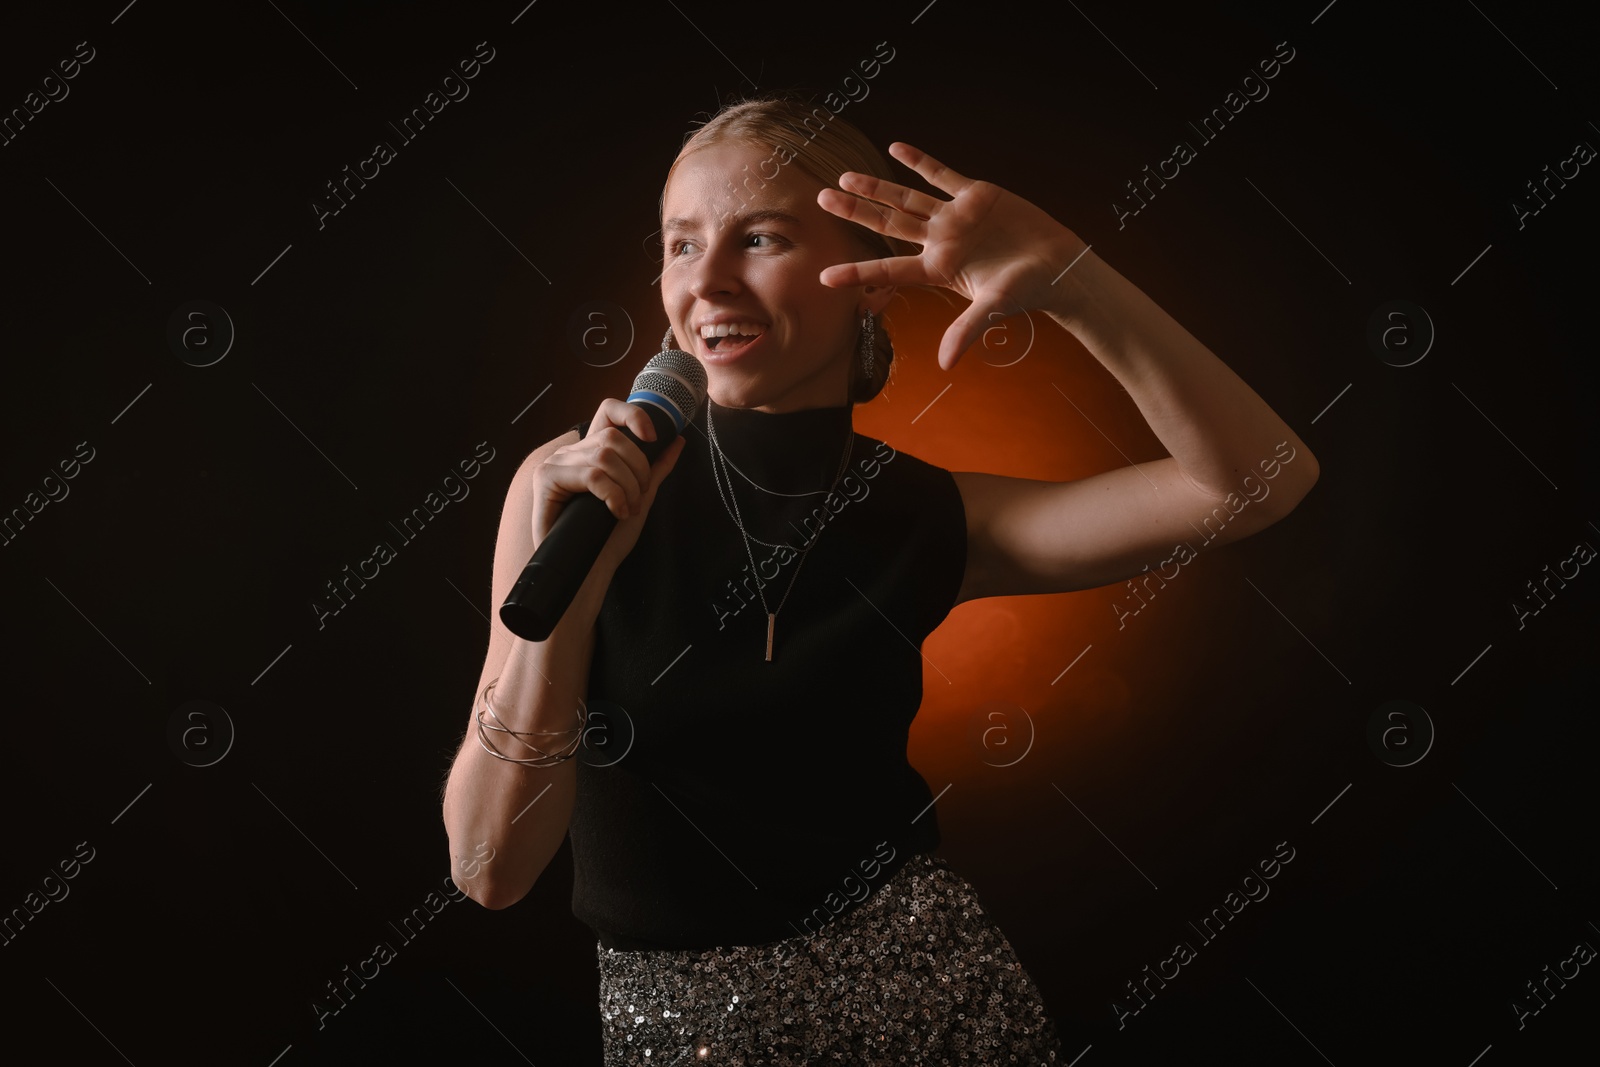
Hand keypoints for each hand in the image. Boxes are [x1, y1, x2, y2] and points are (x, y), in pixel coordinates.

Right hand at [531, 398, 685, 570]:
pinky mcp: (546, 479)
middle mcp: (571, 453)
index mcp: (591, 451)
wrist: (590, 569)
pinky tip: (615, 512)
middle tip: (638, 496)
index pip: (608, 411)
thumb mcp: (640, 496)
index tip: (653, 437)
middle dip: (638, 468)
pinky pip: (592, 475)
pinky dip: (613, 495)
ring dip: (627, 486)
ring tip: (626, 509)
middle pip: (613, 437)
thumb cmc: (609, 538)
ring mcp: (556, 464)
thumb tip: (677, 440)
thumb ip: (656, 468)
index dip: (633, 414)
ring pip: (604, 456)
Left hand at [818, 142, 1083, 369]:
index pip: (887, 270)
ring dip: (876, 187)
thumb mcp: (994, 308)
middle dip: (855, 212)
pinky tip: (895, 149)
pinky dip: (920, 162)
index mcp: (937, 269)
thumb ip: (966, 331)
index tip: (824, 276)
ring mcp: (954, 217)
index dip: (856, 273)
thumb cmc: (1026, 290)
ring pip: (906, 198)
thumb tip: (946, 364)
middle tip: (820, 200)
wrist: (1057, 264)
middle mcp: (939, 241)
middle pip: (887, 225)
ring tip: (845, 177)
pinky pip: (941, 175)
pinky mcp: (975, 195)